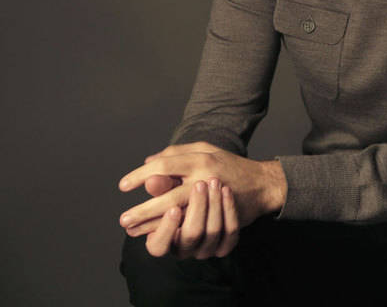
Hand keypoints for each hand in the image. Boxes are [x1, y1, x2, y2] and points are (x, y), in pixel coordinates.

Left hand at [118, 142, 286, 232]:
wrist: (262, 184)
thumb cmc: (229, 165)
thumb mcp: (205, 150)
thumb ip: (176, 154)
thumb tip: (147, 163)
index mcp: (201, 159)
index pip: (164, 166)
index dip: (141, 175)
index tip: (123, 186)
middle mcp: (207, 178)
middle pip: (170, 197)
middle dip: (144, 210)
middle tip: (123, 219)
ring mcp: (215, 201)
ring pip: (181, 216)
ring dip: (154, 225)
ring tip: (134, 230)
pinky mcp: (220, 218)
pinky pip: (194, 229)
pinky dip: (173, 233)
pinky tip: (157, 236)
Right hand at [129, 178, 240, 258]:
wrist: (218, 196)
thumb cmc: (183, 194)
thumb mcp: (169, 189)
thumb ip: (161, 187)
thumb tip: (151, 180)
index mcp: (163, 241)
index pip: (158, 247)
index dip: (166, 230)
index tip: (174, 208)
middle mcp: (184, 249)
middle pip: (190, 236)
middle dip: (197, 208)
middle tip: (199, 184)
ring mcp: (206, 249)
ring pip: (212, 232)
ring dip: (214, 204)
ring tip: (214, 181)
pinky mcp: (225, 245)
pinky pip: (230, 231)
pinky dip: (229, 209)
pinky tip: (226, 190)